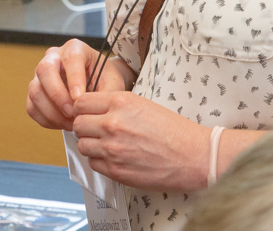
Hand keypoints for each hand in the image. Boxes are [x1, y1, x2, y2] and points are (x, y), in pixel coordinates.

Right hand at [26, 40, 130, 130]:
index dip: (74, 78)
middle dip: (57, 95)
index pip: (71, 58)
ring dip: (51, 111)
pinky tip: (62, 124)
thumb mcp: (113, 83)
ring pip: (35, 90)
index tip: (80, 98)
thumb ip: (105, 94)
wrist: (98, 84)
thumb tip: (88, 108)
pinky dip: (46, 119)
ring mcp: (41, 74)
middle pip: (44, 69)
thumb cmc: (105, 80)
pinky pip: (32, 106)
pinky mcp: (36, 91)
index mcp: (75, 48)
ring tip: (71, 123)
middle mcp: (54, 57)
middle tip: (73, 113)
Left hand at [71, 91, 210, 191]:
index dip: (83, 109)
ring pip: (82, 145)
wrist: (194, 156)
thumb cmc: (173, 130)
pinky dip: (100, 161)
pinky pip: (93, 164)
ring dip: (91, 145)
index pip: (81, 102)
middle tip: (96, 130)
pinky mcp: (116, 170)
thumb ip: (116, 105)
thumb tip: (94, 110)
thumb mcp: (142, 104)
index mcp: (120, 102)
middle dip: (85, 127)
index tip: (88, 113)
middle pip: (78, 124)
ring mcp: (112, 148)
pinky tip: (114, 158)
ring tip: (107, 145)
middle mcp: (112, 123)